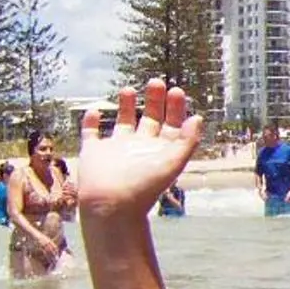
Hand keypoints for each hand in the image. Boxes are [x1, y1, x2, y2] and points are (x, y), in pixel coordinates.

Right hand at [78, 82, 203, 222]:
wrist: (111, 206)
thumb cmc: (143, 188)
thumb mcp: (172, 163)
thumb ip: (187, 141)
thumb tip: (198, 118)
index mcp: (159, 151)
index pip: (172, 125)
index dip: (175, 108)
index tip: (176, 90)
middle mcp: (139, 149)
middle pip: (150, 119)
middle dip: (154, 101)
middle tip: (156, 81)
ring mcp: (116, 150)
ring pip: (123, 123)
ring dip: (126, 106)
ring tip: (128, 88)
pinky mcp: (94, 153)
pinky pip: (91, 134)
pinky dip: (91, 122)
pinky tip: (96, 110)